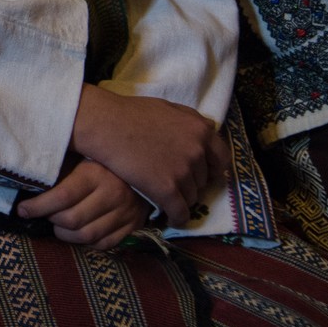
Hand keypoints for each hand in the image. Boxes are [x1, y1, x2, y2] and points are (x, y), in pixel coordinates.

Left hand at [16, 159, 149, 247]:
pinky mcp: (134, 226)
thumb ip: (61, 166)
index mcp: (95, 174)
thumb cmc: (104, 157)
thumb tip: (29, 175)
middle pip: (72, 220)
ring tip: (58, 225)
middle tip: (43, 215)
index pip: (62, 197)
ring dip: (65, 235)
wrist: (148, 163)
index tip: (22, 210)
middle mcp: (112, 195)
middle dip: (51, 221)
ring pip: (87, 236)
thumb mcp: (83, 154)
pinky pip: (104, 244)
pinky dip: (87, 243)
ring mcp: (125, 213)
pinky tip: (78, 232)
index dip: (38, 206)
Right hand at [70, 84, 227, 219]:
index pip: (222, 159)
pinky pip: (180, 212)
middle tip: (174, 183)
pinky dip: (176, 218)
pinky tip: (169, 218)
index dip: (213, 169)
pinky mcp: (167, 189)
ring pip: (191, 197)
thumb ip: (191, 120)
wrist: (105, 124)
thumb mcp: (168, 108)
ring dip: (180, 198)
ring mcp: (183, 171)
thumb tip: (207, 129)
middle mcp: (197, 151)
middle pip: (203, 180)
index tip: (204, 174)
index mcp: (200, 131)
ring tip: (165, 196)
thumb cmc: (131, 113)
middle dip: (191, 183)